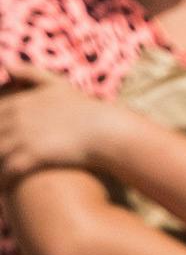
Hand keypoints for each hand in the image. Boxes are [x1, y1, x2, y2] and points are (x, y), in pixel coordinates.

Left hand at [0, 77, 119, 190]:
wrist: (105, 131)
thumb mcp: (57, 85)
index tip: (2, 133)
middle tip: (3, 151)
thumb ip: (30, 74)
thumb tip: (6, 63)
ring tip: (2, 170)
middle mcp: (16, 120)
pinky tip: (3, 190)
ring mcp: (21, 139)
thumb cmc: (83, 109)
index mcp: (19, 103)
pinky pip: (6, 173)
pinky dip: (2, 183)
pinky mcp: (30, 158)